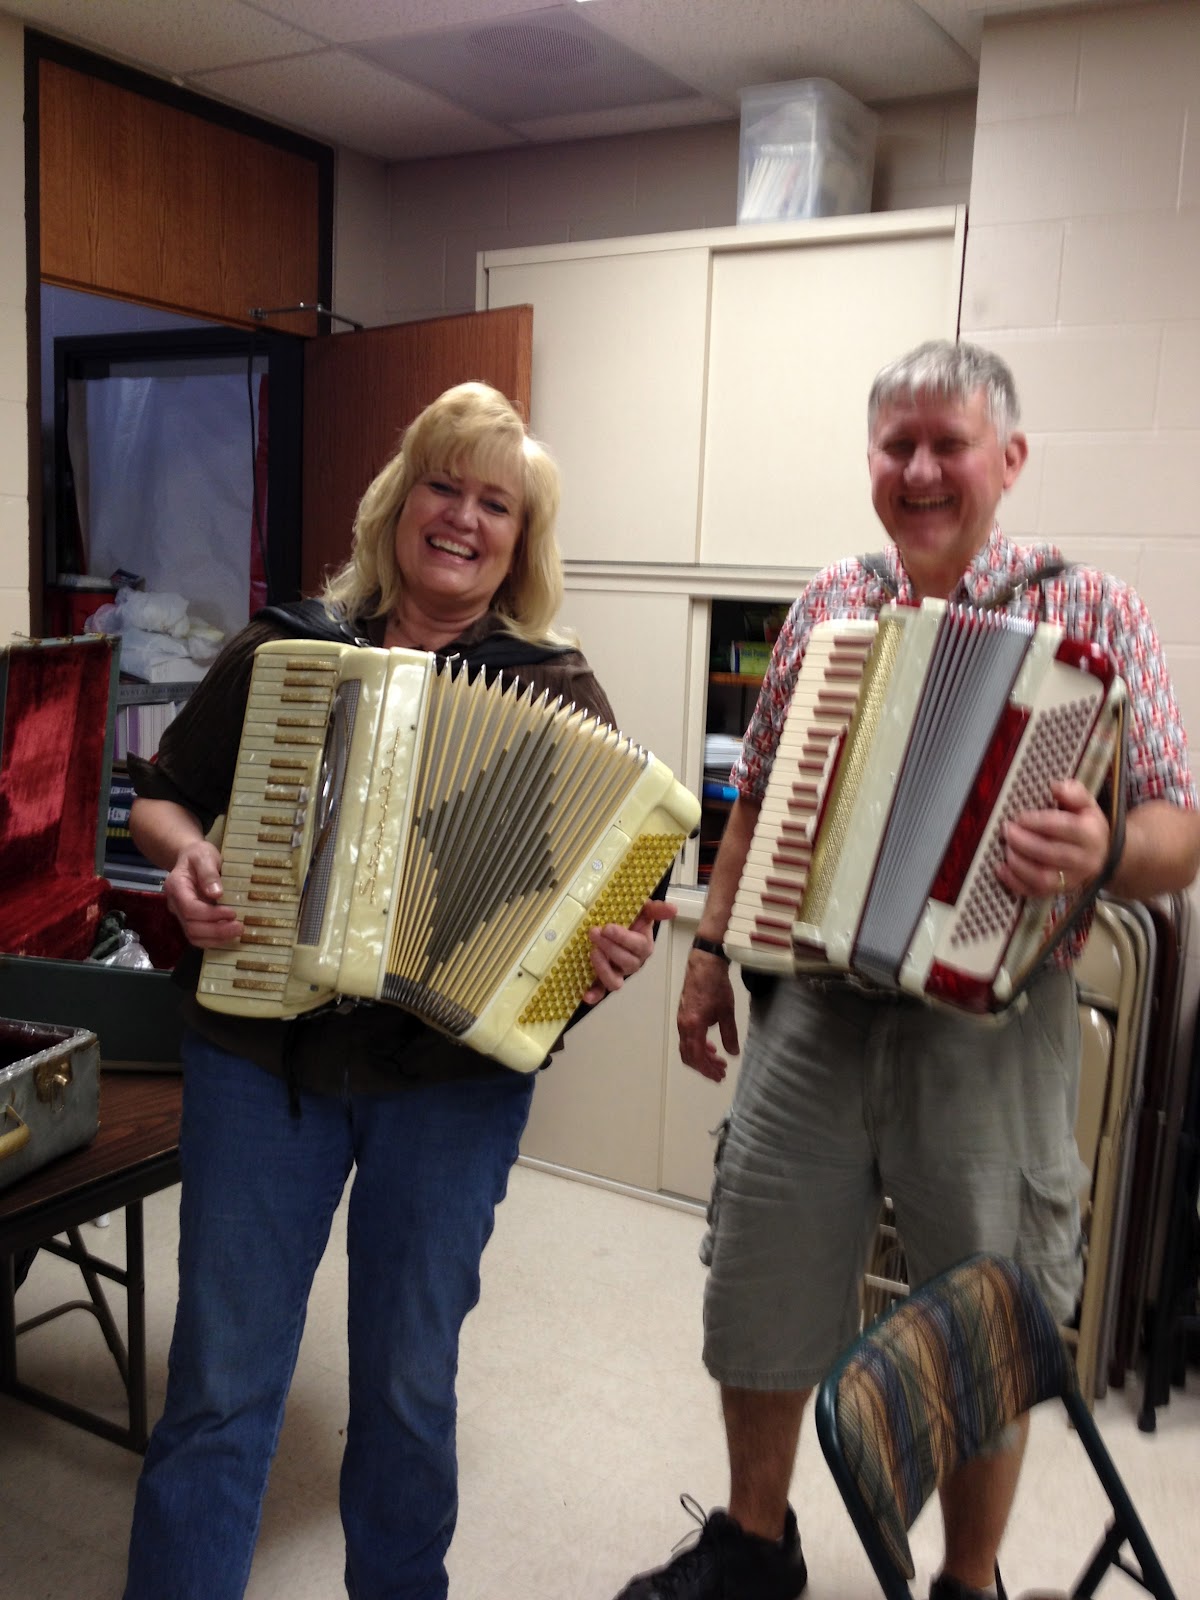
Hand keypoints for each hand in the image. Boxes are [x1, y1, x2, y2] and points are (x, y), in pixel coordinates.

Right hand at [162, 839, 242, 948]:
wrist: (191, 858)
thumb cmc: (198, 855)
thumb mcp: (204, 856)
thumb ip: (208, 873)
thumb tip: (216, 894)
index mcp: (176, 887)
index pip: (190, 908)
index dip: (211, 914)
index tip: (232, 913)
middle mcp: (175, 904)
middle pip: (191, 926)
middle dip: (216, 930)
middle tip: (239, 927)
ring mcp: (181, 914)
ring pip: (193, 936)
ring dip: (216, 938)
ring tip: (237, 932)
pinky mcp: (190, 920)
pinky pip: (198, 937)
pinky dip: (214, 940)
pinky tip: (229, 936)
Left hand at [582, 899, 676, 1004]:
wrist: (614, 928)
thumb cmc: (629, 921)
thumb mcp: (642, 911)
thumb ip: (656, 909)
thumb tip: (673, 909)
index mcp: (643, 947)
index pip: (638, 945)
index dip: (623, 938)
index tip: (607, 927)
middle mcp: (633, 963)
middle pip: (626, 962)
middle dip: (609, 948)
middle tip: (594, 933)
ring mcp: (619, 974)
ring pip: (616, 982)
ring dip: (603, 969)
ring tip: (592, 952)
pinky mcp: (603, 981)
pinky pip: (601, 991)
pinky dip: (595, 995)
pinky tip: (587, 996)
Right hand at [677, 947, 739, 1083]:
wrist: (704, 965)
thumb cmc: (716, 986)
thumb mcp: (727, 1012)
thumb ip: (730, 1035)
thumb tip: (733, 1053)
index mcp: (693, 1025)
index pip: (697, 1057)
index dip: (708, 1070)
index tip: (719, 1076)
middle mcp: (683, 1025)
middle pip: (689, 1056)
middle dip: (704, 1067)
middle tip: (720, 1072)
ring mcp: (681, 1020)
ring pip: (687, 1048)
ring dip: (702, 1057)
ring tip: (718, 1060)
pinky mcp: (683, 1015)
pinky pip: (687, 1038)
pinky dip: (697, 1046)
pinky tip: (710, 1046)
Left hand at [997, 778, 1110, 900]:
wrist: (1105, 856)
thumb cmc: (1088, 826)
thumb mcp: (1087, 804)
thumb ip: (1074, 793)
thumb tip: (1055, 786)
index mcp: (1090, 834)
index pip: (1064, 828)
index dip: (1038, 822)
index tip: (1019, 817)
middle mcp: (1084, 859)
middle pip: (1052, 853)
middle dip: (1024, 842)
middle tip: (1007, 831)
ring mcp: (1073, 878)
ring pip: (1044, 877)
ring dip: (1019, 864)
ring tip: (1006, 848)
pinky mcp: (1061, 891)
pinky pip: (1037, 892)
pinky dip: (1016, 883)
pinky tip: (1001, 869)